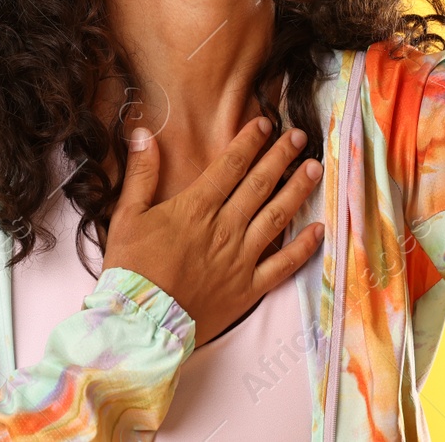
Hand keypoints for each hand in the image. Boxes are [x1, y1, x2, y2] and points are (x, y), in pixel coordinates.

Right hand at [101, 117, 323, 343]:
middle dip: (281, 157)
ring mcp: (241, 258)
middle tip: (299, 136)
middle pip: (259, 185)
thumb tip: (143, 134)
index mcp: (196, 208)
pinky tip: (318, 231)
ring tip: (314, 169)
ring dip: (297, 191)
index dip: (248, 142)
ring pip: (276, 218)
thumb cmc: (131, 268)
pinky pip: (283, 265)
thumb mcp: (126, 215)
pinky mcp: (249, 288)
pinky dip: (303, 248)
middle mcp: (225, 228)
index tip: (265, 123)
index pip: (230, 166)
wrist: (142, 321)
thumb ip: (140, 173)